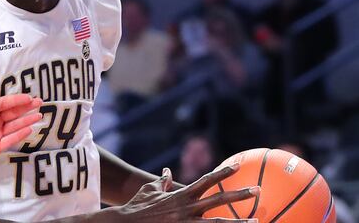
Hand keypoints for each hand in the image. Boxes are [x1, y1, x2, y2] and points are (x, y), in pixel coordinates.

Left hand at [0, 94, 41, 163]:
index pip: (5, 103)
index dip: (17, 100)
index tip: (28, 97)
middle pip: (13, 113)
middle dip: (26, 108)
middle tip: (39, 102)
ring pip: (15, 126)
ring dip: (27, 120)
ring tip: (38, 115)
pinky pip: (10, 140)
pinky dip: (19, 135)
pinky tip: (29, 129)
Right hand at [116, 165, 259, 221]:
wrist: (127, 222)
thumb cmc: (137, 206)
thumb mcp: (149, 190)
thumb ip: (162, 182)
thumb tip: (167, 171)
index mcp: (182, 195)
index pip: (207, 180)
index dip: (223, 172)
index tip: (238, 166)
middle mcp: (188, 207)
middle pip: (219, 199)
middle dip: (240, 194)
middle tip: (258, 190)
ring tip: (257, 221)